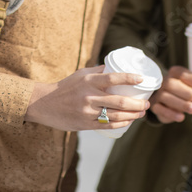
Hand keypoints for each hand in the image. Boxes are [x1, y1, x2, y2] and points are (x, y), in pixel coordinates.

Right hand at [25, 65, 148, 131]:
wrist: (44, 104)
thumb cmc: (66, 87)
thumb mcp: (81, 74)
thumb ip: (99, 71)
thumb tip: (118, 66)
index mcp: (88, 82)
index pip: (113, 78)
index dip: (129, 78)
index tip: (141, 79)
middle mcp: (88, 97)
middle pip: (119, 101)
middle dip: (137, 104)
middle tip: (147, 103)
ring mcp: (87, 112)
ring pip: (116, 115)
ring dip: (132, 115)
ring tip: (142, 113)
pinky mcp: (85, 124)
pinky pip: (107, 125)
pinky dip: (121, 124)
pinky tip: (129, 121)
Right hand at [148, 65, 191, 123]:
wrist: (167, 100)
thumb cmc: (183, 90)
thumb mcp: (191, 86)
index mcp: (175, 72)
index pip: (184, 74)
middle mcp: (164, 81)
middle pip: (172, 84)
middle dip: (187, 93)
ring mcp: (158, 93)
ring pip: (166, 97)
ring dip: (181, 104)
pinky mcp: (155, 105)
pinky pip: (160, 109)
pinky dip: (171, 114)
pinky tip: (181, 117)